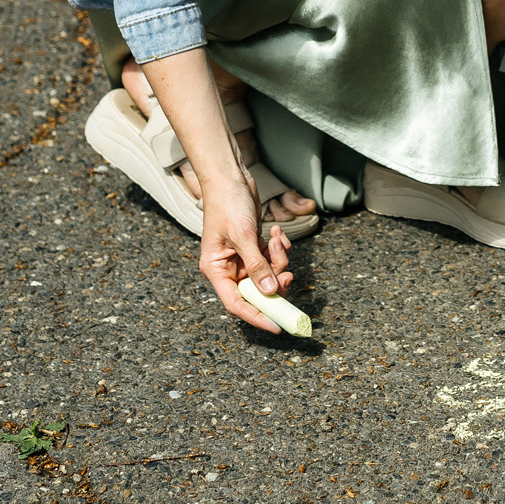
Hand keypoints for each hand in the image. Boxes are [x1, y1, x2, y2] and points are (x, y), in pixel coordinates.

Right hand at [199, 166, 292, 331]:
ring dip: (278, 260)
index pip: (236, 304)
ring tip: (276, 239)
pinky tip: (275, 233)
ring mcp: (242, 258)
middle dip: (275, 283)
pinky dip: (278, 248)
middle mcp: (228, 268)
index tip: (278, 326)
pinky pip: (271, 258)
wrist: (230, 178)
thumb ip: (257, 265)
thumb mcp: (243, 236)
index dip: (257, 317)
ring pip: (268, 274)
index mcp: (216, 270)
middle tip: (288, 274)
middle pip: (256, 291)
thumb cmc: (227, 204)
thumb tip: (270, 292)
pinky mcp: (253, 247)